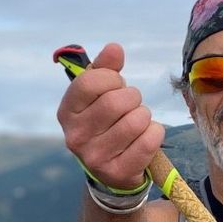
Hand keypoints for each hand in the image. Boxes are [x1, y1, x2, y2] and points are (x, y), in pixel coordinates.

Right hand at [56, 43, 164, 189]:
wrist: (112, 170)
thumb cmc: (106, 124)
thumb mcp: (100, 94)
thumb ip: (105, 68)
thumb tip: (114, 48)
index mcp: (67, 113)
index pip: (90, 82)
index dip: (112, 78)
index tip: (116, 86)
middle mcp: (76, 137)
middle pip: (116, 102)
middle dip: (132, 97)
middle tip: (131, 105)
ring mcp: (96, 158)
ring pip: (136, 121)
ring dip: (145, 116)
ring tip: (138, 121)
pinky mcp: (118, 173)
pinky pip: (149, 141)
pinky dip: (155, 132)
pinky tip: (147, 135)